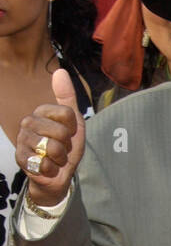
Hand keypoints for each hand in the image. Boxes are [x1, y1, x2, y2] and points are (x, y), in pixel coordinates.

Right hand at [15, 68, 85, 206]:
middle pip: (61, 132)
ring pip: (53, 148)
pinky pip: (46, 164)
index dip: (73, 129)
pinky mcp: (21, 158)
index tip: (68, 135)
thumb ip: (68, 97)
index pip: (67, 114)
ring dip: (60, 159)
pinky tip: (46, 167)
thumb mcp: (74, 122)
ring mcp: (23, 139)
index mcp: (42, 111)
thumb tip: (60, 71)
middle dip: (66, 146)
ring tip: (53, 158)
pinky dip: (51, 169)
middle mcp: (29, 122)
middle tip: (60, 149)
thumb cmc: (65, 148)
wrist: (57, 174)